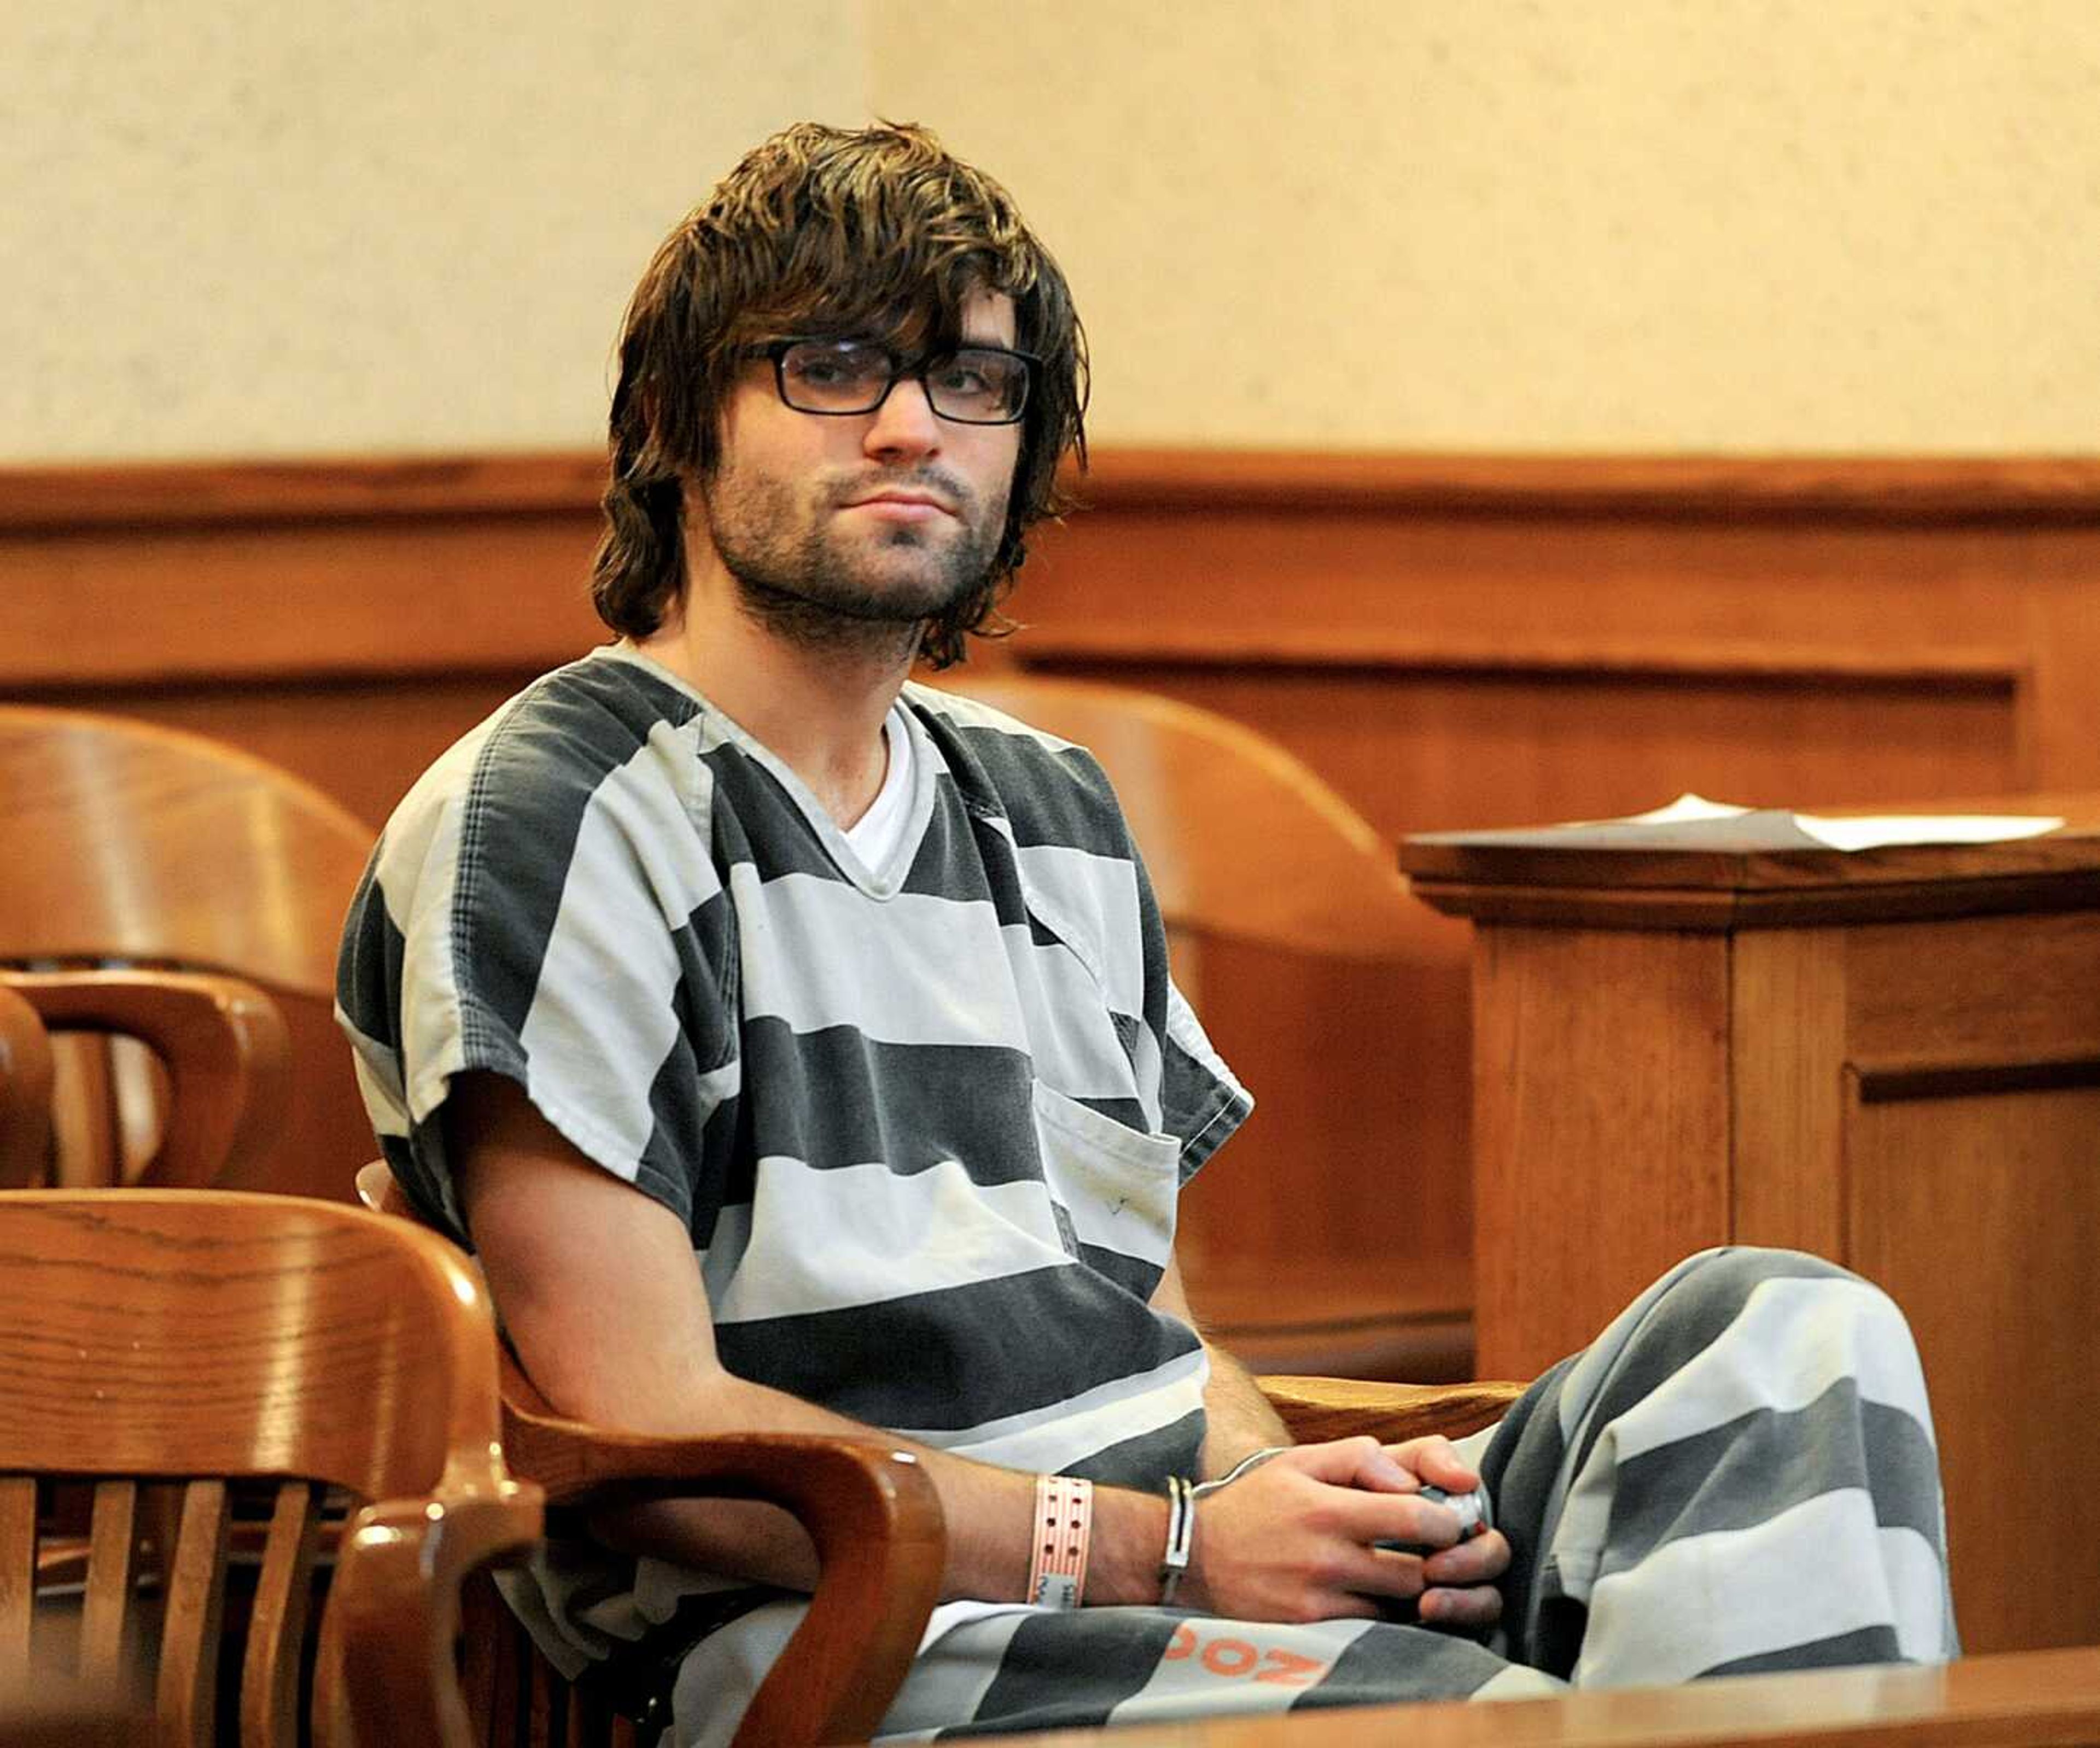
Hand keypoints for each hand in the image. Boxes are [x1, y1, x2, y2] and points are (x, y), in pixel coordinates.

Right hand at [1181, 1436, 1504, 1625]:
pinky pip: (1371, 1626)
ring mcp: (1319, 1597)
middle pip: (1418, 1570)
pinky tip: (1375, 1594)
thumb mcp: (1299, 1460)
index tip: (1448, 1518)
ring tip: (1405, 1570)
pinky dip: (1383, 1612)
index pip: (1417, 1516)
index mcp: (1328, 1506)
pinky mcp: (1310, 1628)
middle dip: (1436, 1562)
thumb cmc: (1255, 1503)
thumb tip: (1411, 1481)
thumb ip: (1360, 1457)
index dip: (1447, 1521)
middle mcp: (1327, 1555)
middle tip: (1436, 1551)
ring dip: (1413, 1590)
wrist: (1193, 1556)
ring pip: (1398, 1604)